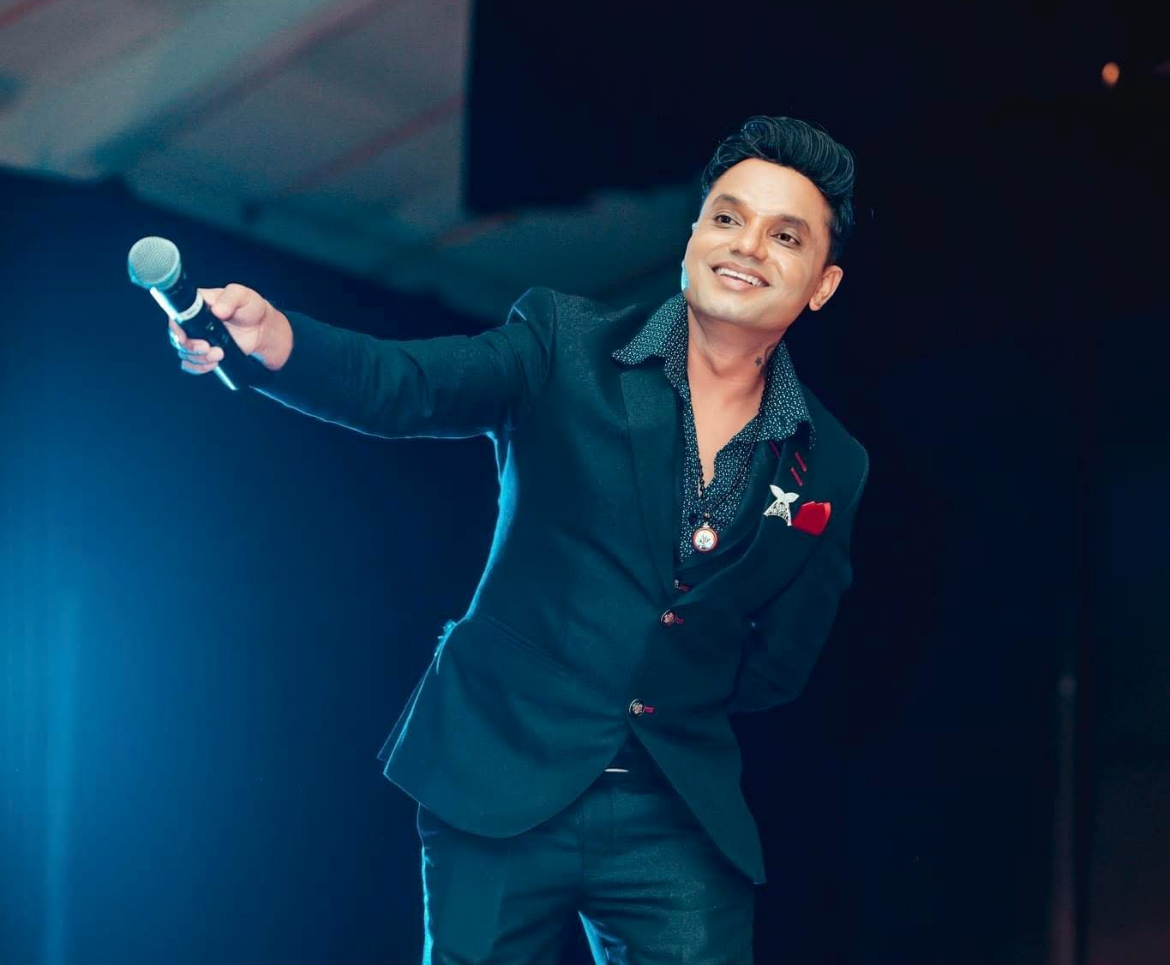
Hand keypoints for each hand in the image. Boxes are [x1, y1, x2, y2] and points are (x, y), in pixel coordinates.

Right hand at [168, 283, 286, 374]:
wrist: (261, 328)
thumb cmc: (250, 307)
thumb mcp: (242, 296)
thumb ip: (230, 298)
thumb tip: (217, 310)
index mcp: (195, 305)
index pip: (176, 317)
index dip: (176, 329)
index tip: (184, 338)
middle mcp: (192, 323)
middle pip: (178, 339)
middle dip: (191, 347)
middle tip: (207, 347)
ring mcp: (198, 339)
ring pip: (185, 354)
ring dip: (199, 358)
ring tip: (219, 355)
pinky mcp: (205, 352)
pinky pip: (193, 364)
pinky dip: (200, 367)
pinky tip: (213, 365)